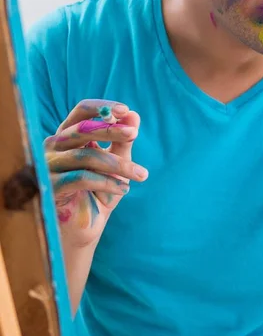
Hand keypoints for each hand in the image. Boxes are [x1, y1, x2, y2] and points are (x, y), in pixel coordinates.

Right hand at [44, 100, 146, 247]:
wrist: (85, 228)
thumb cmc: (99, 191)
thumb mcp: (116, 163)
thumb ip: (123, 140)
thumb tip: (134, 115)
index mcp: (69, 135)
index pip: (81, 111)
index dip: (102, 107)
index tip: (126, 110)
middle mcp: (54, 146)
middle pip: (82, 130)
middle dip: (111, 130)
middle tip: (134, 134)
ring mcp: (48, 167)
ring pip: (86, 155)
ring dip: (119, 164)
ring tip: (141, 175)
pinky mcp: (49, 187)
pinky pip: (81, 178)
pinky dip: (107, 182)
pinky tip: (123, 189)